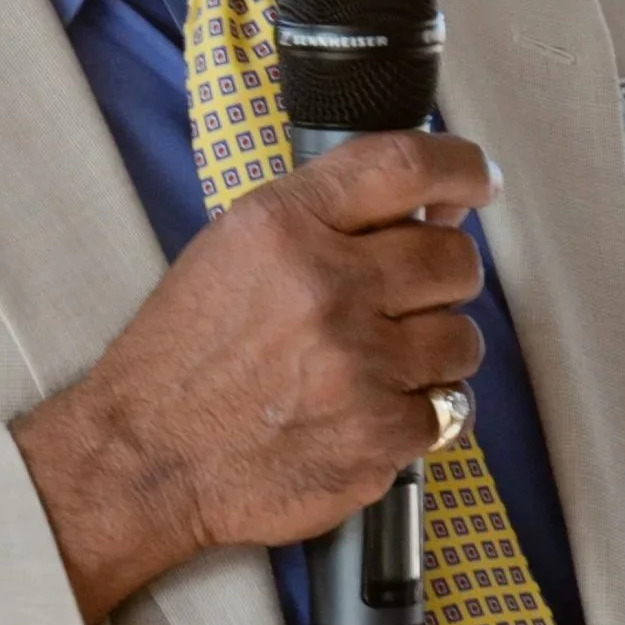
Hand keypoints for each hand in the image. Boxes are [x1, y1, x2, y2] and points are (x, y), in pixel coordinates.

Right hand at [11, 131, 494, 624]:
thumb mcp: (234, 247)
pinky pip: (450, 411)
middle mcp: (327, 287)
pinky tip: (374, 410)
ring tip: (383, 362)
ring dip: (436, 350)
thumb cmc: (186, 352)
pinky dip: (422, 414)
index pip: (405, 167)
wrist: (145, 457)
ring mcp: (357, 367)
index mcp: (285, 225)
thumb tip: (431, 213)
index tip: (479, 181)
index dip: (461, 167)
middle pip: (454, 260)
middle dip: (446, 275)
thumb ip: (324, 218)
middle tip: (415, 294)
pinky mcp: (376, 438)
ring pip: (463, 339)